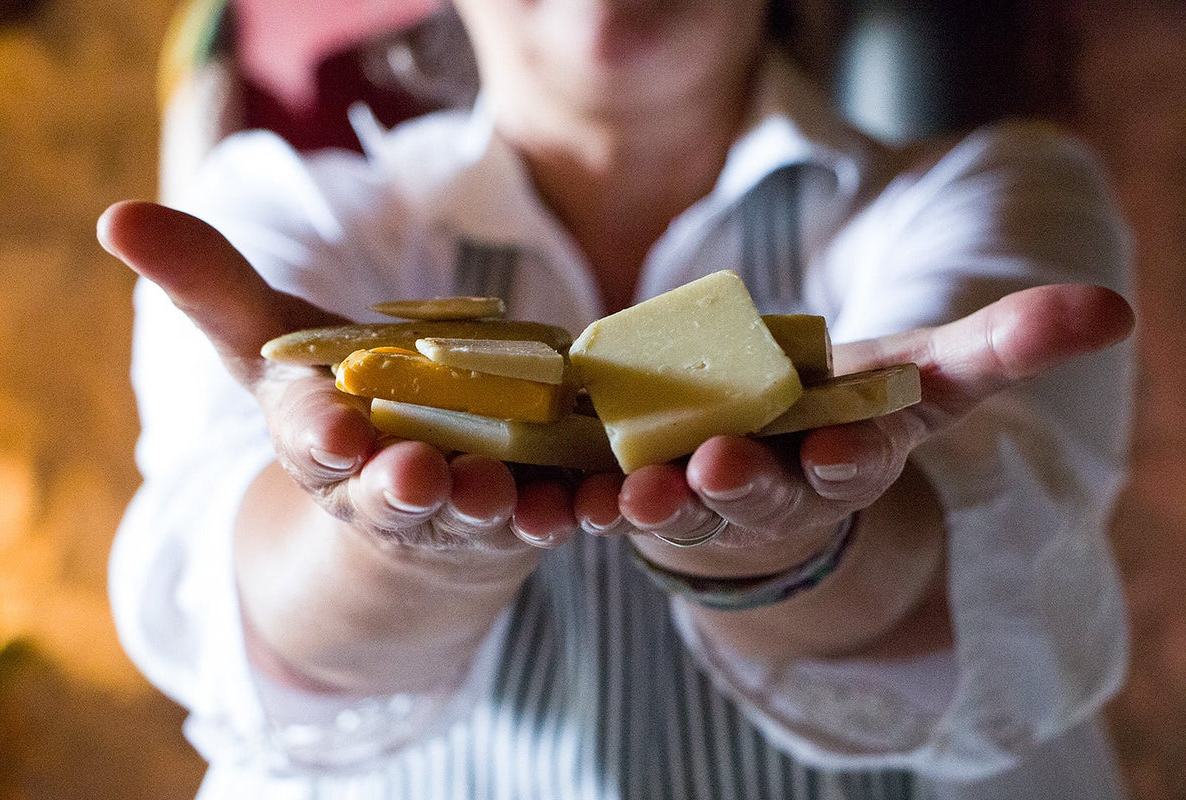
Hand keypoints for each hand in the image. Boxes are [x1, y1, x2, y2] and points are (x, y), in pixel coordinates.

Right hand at [97, 200, 576, 555]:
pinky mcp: (530, 507)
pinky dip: (579, 511)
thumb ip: (212, 286)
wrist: (413, 472)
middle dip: (402, 487)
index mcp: (326, 447)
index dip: (320, 435)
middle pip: (395, 494)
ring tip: (508, 498)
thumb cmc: (341, 401)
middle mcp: (390, 490)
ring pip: (479, 514)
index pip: (313, 443)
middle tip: (415, 475)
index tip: (331, 425)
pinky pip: (557, 514)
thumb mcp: (274, 340)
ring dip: (494, 508)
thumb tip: (118, 216)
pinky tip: (598, 500)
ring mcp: (465, 507)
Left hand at [575, 283, 1134, 576]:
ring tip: (632, 491)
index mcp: (842, 461)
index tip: (845, 449)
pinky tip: (559, 493)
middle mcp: (773, 491)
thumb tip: (1112, 310)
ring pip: (677, 505)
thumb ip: (1001, 345)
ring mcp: (701, 497)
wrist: (774, 441)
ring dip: (654, 501)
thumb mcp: (924, 372)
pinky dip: (584, 497)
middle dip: (742, 483)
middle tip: (718, 467)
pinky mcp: (642, 487)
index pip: (855, 466)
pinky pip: (608, 496)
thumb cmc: (852, 404)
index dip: (851, 458)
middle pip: (758, 492)